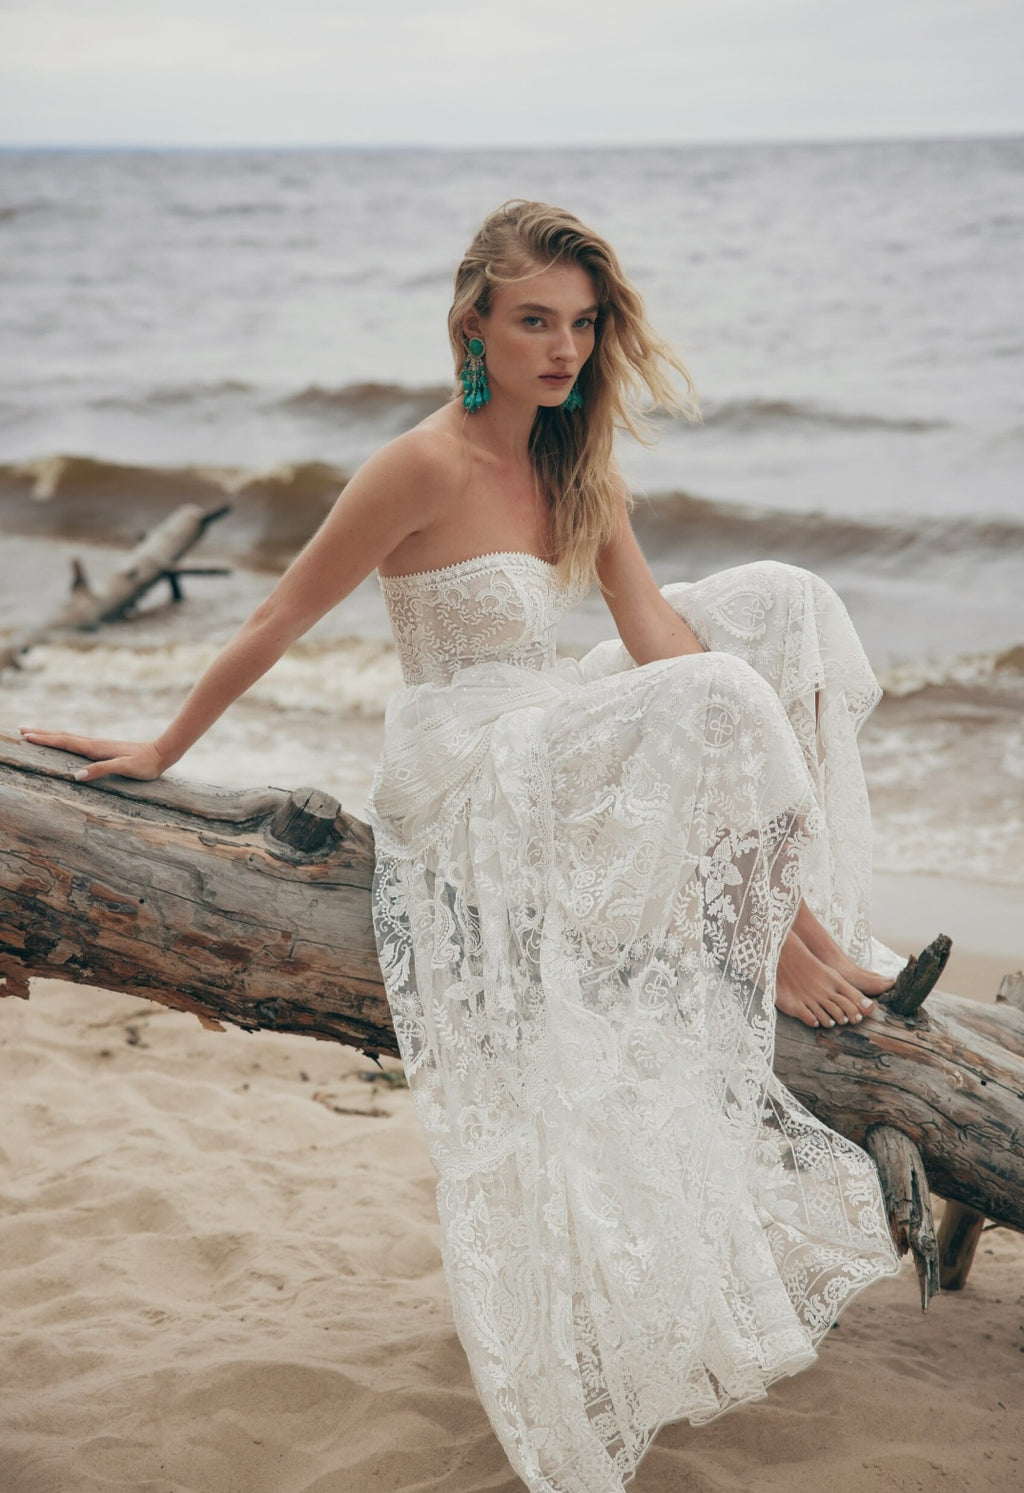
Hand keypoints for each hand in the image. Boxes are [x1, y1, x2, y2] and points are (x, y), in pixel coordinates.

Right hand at [18, 728, 168, 782]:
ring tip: (35, 733)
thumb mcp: (125, 769)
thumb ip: (102, 770)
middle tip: (21, 730)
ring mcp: (99, 745)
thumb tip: (76, 774)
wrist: (161, 753)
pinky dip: (64, 740)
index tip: (27, 736)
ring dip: (51, 735)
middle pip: (63, 737)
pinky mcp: (104, 748)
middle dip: (42, 734)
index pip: (65, 743)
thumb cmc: (145, 764)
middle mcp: (95, 744)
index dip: (45, 740)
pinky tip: (63, 742)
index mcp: (96, 748)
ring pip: (69, 738)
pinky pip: (77, 742)